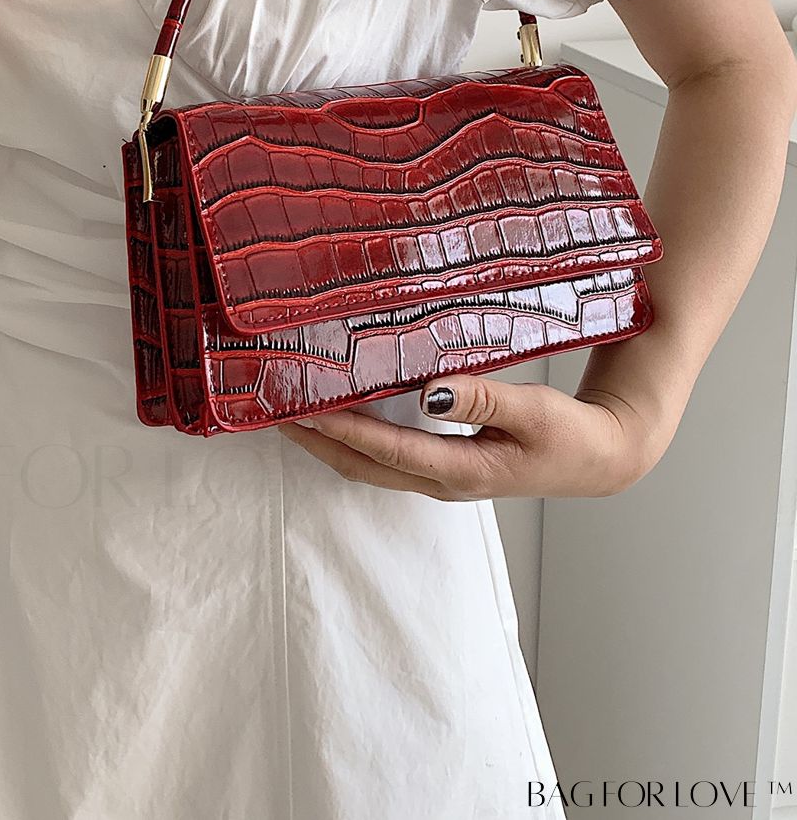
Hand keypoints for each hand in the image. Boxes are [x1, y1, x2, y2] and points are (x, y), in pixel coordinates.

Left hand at [278, 372, 675, 500]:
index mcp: (460, 472)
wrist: (602, 458)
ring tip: (292, 410)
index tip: (299, 407)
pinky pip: (386, 454)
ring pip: (369, 463)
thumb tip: (431, 392)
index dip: (337, 428)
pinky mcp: (445, 464)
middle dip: (313, 440)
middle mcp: (440, 480)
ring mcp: (440, 476)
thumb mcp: (535, 412)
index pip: (382, 449)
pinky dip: (356, 436)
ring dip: (329, 440)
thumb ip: (484, 400)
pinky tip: (343, 410)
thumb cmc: (572, 435)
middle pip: (359, 464)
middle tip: (271, 411)